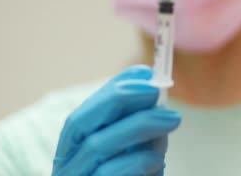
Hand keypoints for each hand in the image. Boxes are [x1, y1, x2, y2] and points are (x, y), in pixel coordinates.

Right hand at [52, 66, 180, 175]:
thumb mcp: (134, 146)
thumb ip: (136, 116)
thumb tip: (146, 74)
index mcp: (73, 152)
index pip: (82, 114)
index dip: (112, 90)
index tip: (146, 75)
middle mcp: (67, 168)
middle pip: (79, 124)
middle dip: (120, 101)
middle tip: (157, 92)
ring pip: (97, 146)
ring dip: (139, 126)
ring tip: (172, 119)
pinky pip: (112, 174)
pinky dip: (138, 160)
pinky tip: (158, 158)